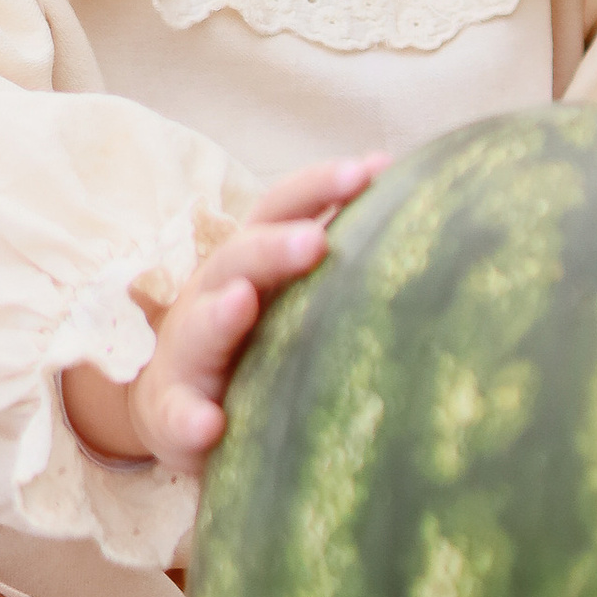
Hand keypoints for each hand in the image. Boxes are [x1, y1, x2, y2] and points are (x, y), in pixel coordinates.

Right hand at [67, 156, 384, 477]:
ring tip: (242, 302)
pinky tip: (210, 425)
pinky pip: (178, 416)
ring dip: (220, 315)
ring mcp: (187, 355)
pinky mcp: (173, 415)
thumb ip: (336, 260)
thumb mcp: (286, 294)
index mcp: (248, 262)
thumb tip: (424, 208)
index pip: (280, 209)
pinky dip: (191, 419)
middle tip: (314, 241)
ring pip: (200, 329)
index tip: (371, 170)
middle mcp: (212, 296)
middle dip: (273, 247)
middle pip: (238, 259)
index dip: (319, 186)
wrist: (177, 408)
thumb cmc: (253, 340)